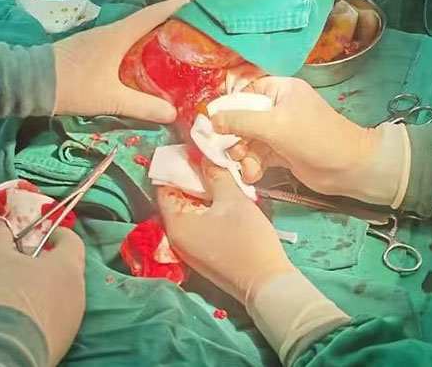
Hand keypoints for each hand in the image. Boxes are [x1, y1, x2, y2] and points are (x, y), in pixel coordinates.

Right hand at [0, 221, 85, 366]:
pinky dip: (44, 314)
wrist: (1, 352)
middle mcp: (78, 292)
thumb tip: (1, 224)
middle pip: (69, 270)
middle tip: (26, 264)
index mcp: (67, 267)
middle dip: (51, 264)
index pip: (74, 242)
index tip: (46, 234)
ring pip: (64, 297)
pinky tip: (22, 319)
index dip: (59, 235)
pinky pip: (57, 320)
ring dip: (47, 291)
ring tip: (21, 293)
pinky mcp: (64, 344)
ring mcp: (74, 321)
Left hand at [53, 0, 187, 120]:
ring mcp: (100, 39)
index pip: (154, 14)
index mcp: (119, 35)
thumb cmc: (72, 85)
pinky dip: (139, 46)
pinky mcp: (91, 48)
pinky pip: (123, 42)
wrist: (30, 82)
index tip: (198, 5)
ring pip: (134, 32)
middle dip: (170, 24)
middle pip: (147, 21)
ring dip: (154, 35)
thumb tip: (173, 113)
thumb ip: (142, 106)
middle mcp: (112, 31)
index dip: (176, 8)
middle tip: (193, 34)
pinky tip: (145, 62)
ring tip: (175, 48)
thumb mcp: (110, 99)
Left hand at [157, 159, 295, 302]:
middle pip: (176, 198)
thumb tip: (204, 155)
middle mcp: (175, 236)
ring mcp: (189, 247)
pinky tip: (223, 196)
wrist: (266, 281)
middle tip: (208, 158)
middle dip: (191, 177)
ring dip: (202, 192)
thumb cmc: (247, 240)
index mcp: (176, 223)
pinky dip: (207, 207)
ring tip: (218, 173)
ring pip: (189, 210)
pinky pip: (198, 222)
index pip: (165, 186)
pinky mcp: (203, 252)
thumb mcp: (232, 199)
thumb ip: (215, 174)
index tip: (192, 149)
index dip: (177, 165)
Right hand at [213, 77, 400, 205]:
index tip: (212, 124)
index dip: (227, 107)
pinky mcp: (280, 152)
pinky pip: (256, 155)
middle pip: (241, 118)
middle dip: (234, 137)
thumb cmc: (315, 138)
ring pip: (247, 140)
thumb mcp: (275, 125)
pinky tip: (253, 175)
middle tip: (233, 152)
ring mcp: (278, 131)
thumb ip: (241, 121)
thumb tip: (211, 119)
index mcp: (280, 89)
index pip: (244, 91)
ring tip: (247, 167)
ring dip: (243, 155)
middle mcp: (277, 107)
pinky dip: (252, 165)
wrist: (349, 169)